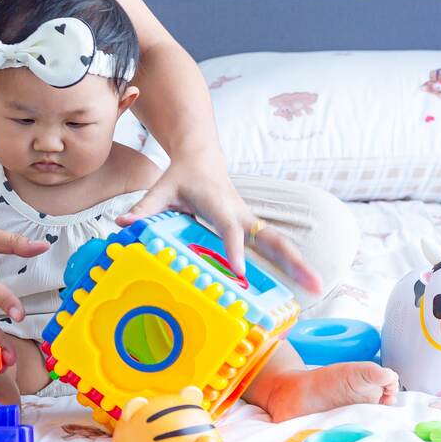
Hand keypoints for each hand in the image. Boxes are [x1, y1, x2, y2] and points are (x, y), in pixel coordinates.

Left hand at [116, 147, 322, 294]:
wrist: (202, 155)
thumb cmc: (182, 175)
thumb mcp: (161, 189)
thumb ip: (144, 208)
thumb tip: (120, 222)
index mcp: (219, 205)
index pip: (229, 230)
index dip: (235, 250)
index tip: (241, 274)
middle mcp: (240, 214)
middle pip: (271, 238)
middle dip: (292, 260)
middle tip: (313, 282)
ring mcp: (250, 220)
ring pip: (279, 242)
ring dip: (300, 263)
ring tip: (320, 286)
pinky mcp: (252, 225)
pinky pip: (274, 244)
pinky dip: (291, 261)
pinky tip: (306, 281)